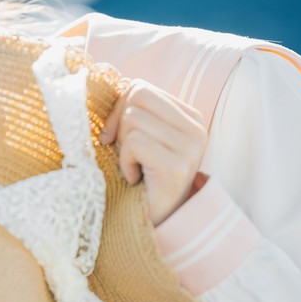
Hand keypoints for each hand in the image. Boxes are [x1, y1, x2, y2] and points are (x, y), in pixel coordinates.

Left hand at [100, 79, 207, 226]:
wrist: (155, 220)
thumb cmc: (142, 175)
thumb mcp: (140, 135)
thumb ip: (132, 108)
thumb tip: (105, 81)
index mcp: (189, 116)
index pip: (142, 88)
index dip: (119, 109)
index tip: (116, 136)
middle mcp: (196, 128)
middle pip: (138, 96)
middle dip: (120, 123)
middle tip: (126, 151)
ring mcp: (190, 147)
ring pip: (134, 119)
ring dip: (123, 146)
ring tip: (135, 166)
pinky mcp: (178, 166)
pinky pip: (135, 143)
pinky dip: (126, 162)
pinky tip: (136, 178)